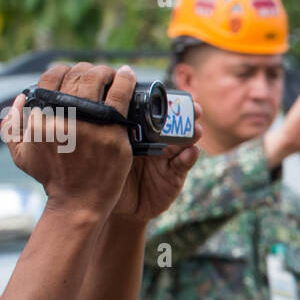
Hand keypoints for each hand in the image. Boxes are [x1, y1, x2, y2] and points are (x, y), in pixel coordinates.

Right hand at [2, 62, 134, 217]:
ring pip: (98, 79)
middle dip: (86, 70)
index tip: (73, 75)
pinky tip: (128, 74)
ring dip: (104, 71)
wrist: (79, 202)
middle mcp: (64, 118)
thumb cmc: (52, 177)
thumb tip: (21, 97)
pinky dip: (126, 80)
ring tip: (110, 74)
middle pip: (77, 76)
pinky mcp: (113, 133)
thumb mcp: (21, 153)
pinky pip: (121, 95)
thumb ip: (11, 124)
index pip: (51, 78)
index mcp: (41, 118)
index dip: (62, 71)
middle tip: (95, 74)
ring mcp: (90, 125)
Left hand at [110, 100, 203, 222]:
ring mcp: (167, 158)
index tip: (171, 94)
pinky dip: (189, 157)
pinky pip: (183, 165)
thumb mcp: (104, 152)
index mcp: (138, 132)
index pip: (154, 113)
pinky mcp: (174, 176)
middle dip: (187, 114)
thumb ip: (108, 135)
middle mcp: (156, 142)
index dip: (166, 103)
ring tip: (197, 130)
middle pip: (174, 124)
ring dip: (192, 134)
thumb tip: (102, 109)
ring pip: (184, 142)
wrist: (112, 206)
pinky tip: (191, 152)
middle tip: (194, 108)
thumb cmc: (103, 175)